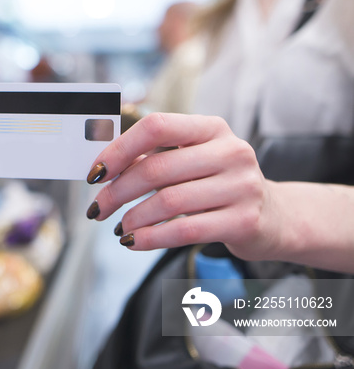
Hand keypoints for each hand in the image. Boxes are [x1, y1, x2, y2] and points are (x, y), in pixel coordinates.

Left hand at [85, 113, 282, 260]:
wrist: (273, 216)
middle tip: (98, 208)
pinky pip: (185, 230)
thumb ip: (153, 157)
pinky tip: (134, 242)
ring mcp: (241, 186)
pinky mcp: (244, 221)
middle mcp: (230, 151)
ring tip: (119, 227)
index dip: (120, 149)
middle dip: (117, 191)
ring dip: (133, 218)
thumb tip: (101, 167)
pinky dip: (151, 238)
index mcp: (211, 128)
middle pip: (157, 168)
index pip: (157, 126)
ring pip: (168, 201)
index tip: (96, 172)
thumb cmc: (216, 185)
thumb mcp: (192, 161)